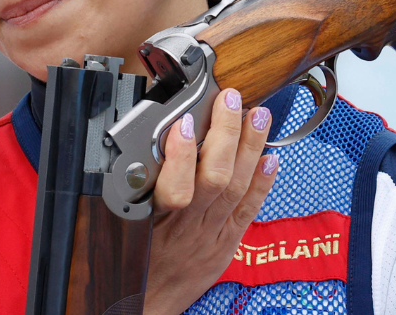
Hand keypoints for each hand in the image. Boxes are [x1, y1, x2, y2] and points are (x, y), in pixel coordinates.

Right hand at [143, 88, 279, 314]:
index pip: (175, 187)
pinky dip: (263, 183)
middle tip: (231, 101)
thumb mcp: (124, 224)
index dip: (183, 154)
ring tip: (258, 117)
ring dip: (251, 148)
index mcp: (157, 223)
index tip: (184, 124)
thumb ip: (135, 187)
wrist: (147, 305)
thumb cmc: (133, 264)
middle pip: (216, 178)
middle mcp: (189, 229)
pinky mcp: (227, 244)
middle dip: (227, 134)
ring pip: (237, 188)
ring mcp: (212, 236)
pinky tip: (271, 159)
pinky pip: (249, 211)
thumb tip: (148, 141)